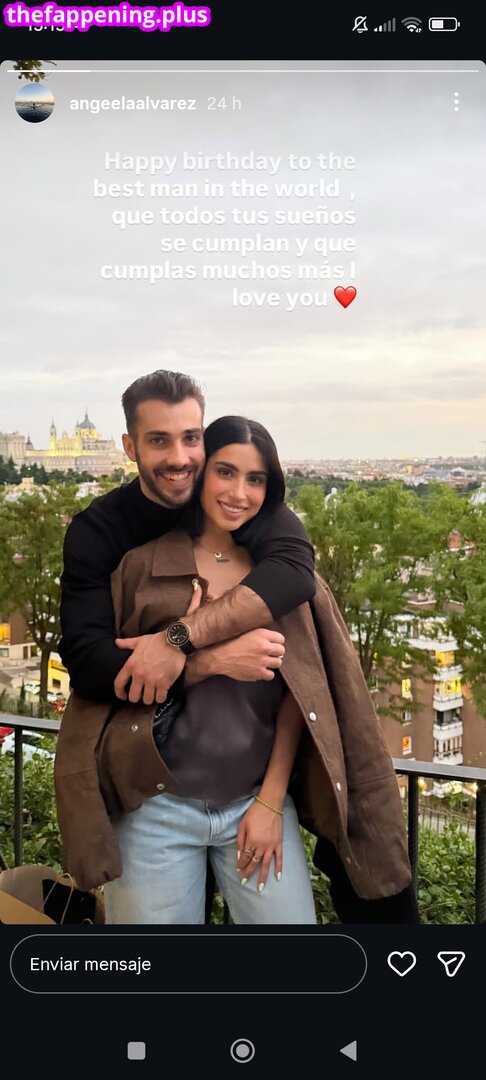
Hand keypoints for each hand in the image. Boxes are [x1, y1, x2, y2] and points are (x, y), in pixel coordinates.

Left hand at [114, 580, 201, 703]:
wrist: (177, 640)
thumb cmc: (159, 640)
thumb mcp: (141, 640)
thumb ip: (128, 643)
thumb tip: (116, 642)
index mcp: (131, 663)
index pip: (119, 683)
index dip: (119, 692)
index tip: (122, 696)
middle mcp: (139, 674)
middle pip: (133, 696)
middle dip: (137, 697)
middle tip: (141, 695)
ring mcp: (151, 680)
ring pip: (146, 699)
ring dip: (149, 698)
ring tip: (153, 694)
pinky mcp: (164, 684)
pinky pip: (159, 698)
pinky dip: (161, 697)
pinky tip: (163, 693)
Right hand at [210, 629, 284, 680]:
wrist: (220, 657)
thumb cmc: (232, 644)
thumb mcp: (247, 633)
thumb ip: (262, 635)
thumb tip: (274, 641)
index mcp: (262, 635)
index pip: (281, 639)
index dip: (276, 642)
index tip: (272, 645)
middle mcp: (264, 647)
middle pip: (281, 651)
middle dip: (275, 652)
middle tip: (268, 654)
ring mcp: (262, 661)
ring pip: (278, 663)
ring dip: (271, 663)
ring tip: (263, 662)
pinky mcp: (259, 673)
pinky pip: (271, 675)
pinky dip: (266, 674)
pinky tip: (260, 670)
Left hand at [236, 801, 282, 889]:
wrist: (270, 805)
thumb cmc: (254, 813)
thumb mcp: (242, 825)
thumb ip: (240, 840)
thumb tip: (240, 854)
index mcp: (251, 841)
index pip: (245, 857)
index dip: (240, 864)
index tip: (238, 869)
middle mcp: (261, 846)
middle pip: (254, 863)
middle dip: (248, 873)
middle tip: (244, 881)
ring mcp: (271, 846)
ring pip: (266, 864)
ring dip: (262, 876)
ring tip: (260, 887)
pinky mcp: (279, 844)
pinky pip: (279, 858)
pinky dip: (279, 868)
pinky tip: (278, 877)